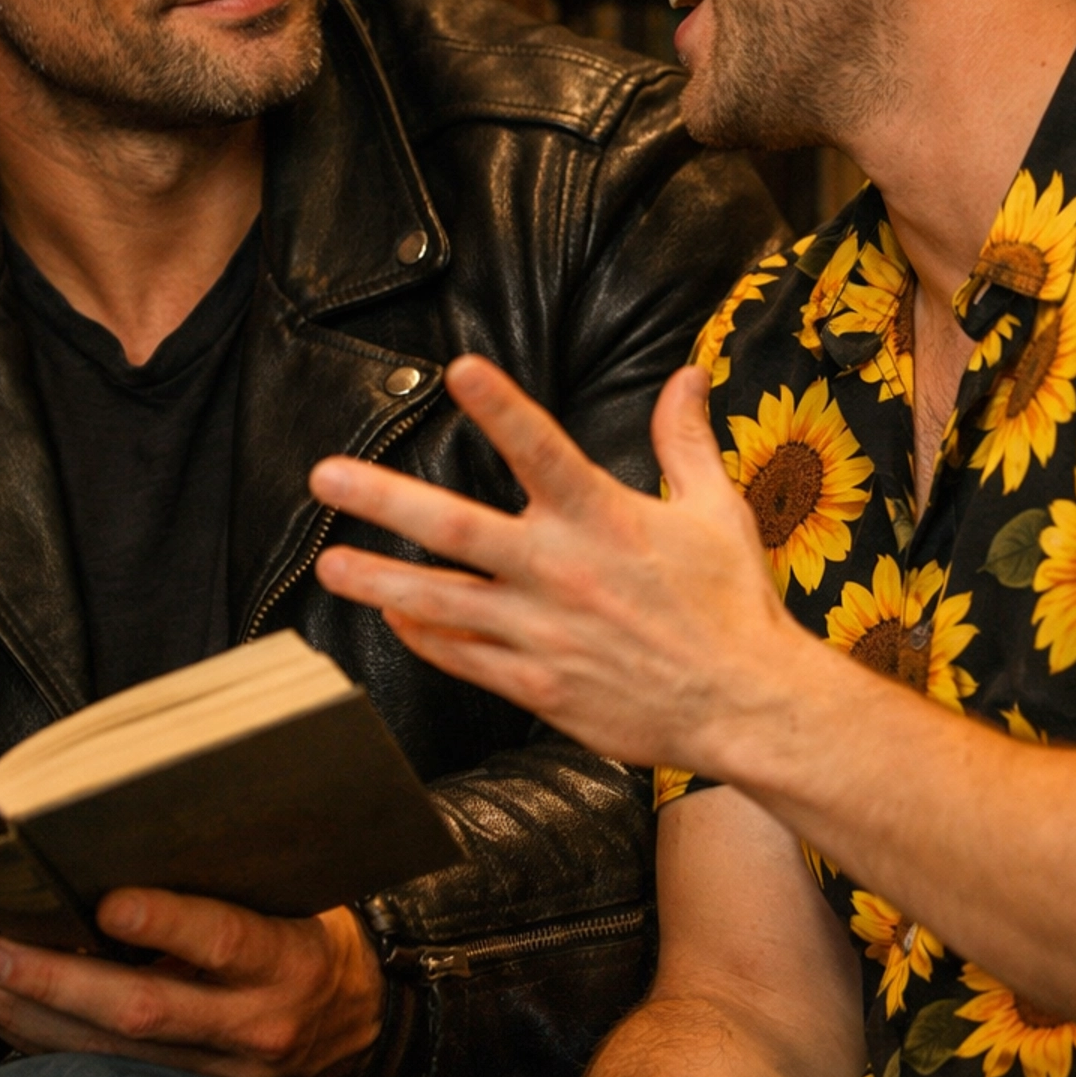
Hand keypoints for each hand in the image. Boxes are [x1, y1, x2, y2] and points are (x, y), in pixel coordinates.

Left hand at [0, 887, 383, 1076]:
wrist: (359, 1024)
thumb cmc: (306, 935)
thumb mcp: (288, 897)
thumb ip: (218, 883)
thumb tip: (109, 846)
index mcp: (287, 959)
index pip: (225, 940)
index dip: (167, 924)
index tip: (108, 904)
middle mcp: (256, 1025)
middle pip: (145, 1011)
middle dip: (54, 981)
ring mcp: (225, 1076)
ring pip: (113, 1054)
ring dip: (30, 1016)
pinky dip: (47, 1045)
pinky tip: (0, 1013)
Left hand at [311, 355, 802, 776]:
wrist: (748, 705)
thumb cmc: (734, 606)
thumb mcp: (717, 510)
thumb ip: (686, 441)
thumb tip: (688, 375)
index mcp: (604, 519)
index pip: (542, 450)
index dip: (499, 409)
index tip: (458, 371)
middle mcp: (562, 572)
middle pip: (456, 527)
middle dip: (384, 499)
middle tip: (326, 476)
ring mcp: (543, 633)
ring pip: (440, 601)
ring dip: (378, 580)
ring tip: (328, 564)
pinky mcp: (539, 685)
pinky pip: (463, 657)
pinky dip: (423, 637)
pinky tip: (391, 618)